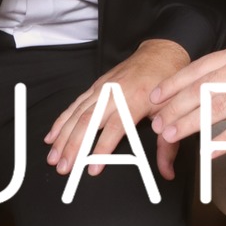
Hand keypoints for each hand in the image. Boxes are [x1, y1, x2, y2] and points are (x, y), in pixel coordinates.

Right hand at [45, 38, 189, 178]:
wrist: (161, 53)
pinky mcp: (97, 85)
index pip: (115, 127)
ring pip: (78, 113)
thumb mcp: (172, 112)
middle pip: (89, 121)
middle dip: (73, 146)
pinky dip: (62, 119)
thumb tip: (167, 172)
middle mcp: (115, 92)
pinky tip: (52, 134)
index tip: (92, 168)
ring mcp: (104, 87)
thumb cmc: (166, 82)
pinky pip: (75, 103)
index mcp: (136, 100)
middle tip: (64, 167)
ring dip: (63, 135)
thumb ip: (168, 146)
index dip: (102, 149)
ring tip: (53, 156)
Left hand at [149, 38, 225, 162]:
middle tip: (156, 124)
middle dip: (174, 107)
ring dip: (189, 123)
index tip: (156, 96)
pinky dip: (224, 141)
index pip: (197, 68)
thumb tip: (210, 76)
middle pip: (200, 88)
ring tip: (171, 136)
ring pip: (215, 106)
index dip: (173, 83)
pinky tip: (210, 153)